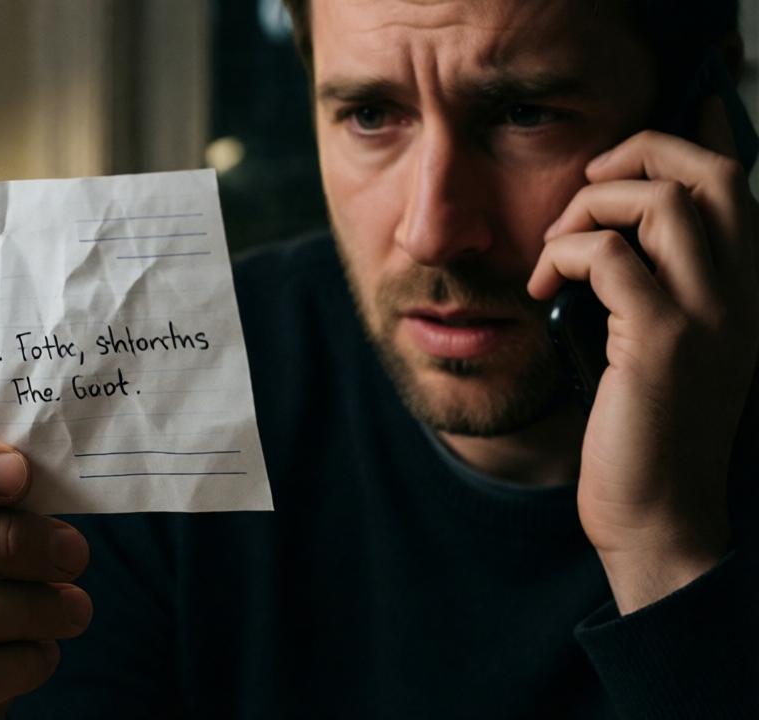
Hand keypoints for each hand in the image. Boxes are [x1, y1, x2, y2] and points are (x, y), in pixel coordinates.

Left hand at [527, 97, 758, 613]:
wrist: (659, 515)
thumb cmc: (645, 432)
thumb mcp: (657, 346)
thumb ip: (650, 287)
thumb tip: (613, 238)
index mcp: (745, 291)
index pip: (740, 186)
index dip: (707, 134)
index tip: (680, 104)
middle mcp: (742, 294)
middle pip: (709, 176)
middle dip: (640, 155)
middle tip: (586, 184)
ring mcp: (709, 316)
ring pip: (661, 203)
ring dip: (589, 208)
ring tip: (554, 251)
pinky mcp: (661, 342)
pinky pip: (610, 258)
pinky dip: (565, 255)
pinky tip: (542, 288)